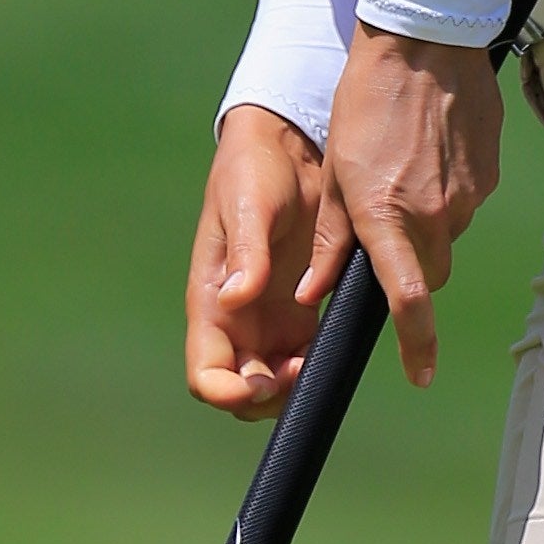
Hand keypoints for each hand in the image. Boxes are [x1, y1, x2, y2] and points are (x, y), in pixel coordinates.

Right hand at [186, 105, 324, 416]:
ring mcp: (268, 318)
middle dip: (268, 396)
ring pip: (275, 380)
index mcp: (212, 302)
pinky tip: (338, 346)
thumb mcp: (246, 205)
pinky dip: (320, 362)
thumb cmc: (253, 170)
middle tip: (303, 372)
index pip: (206, 373)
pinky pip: (308, 354)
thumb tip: (236, 298)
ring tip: (322, 360)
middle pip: (242, 388)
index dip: (227, 392)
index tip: (259, 386)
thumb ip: (246, 252)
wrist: (288, 147)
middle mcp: (236, 320)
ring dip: (296, 385)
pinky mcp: (301, 309)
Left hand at [307, 29, 501, 386]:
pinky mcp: (488, 176)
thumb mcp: (333, 174)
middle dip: (406, 268)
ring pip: (446, 240)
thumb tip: (316, 294)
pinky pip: (464, 206)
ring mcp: (468, 197)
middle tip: (382, 228)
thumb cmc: (366, 101)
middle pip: (427, 274)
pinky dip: (444, 196)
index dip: (416, 344)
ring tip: (402, 174)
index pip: (408, 299)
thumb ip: (329, 242)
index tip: (420, 374)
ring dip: (423, 226)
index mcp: (386, 217)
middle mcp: (435, 215)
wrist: (424, 40)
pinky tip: (427, 156)